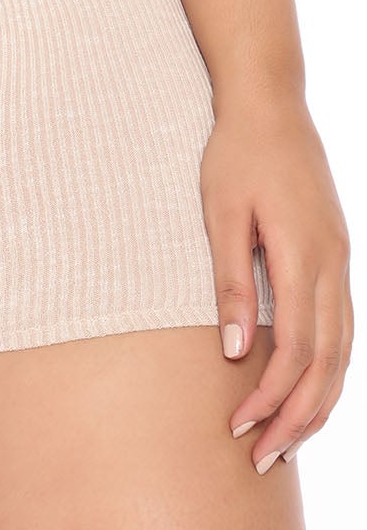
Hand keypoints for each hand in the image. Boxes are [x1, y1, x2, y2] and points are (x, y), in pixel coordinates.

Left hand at [200, 95, 352, 471]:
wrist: (271, 104)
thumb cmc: (236, 153)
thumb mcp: (220, 211)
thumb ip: (229, 280)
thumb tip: (236, 352)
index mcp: (303, 255)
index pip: (295, 349)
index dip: (270, 396)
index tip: (238, 428)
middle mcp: (333, 265)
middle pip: (326, 364)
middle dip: (296, 417)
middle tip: (261, 459)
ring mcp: (342, 261)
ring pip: (343, 353)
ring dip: (317, 403)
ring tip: (285, 444)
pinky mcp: (338, 257)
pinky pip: (343, 329)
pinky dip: (329, 370)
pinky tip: (309, 394)